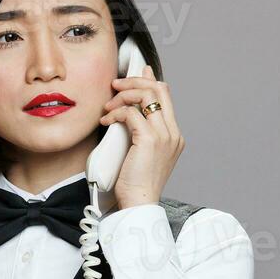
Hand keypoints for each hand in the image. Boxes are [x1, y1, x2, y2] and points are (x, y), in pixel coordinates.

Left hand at [99, 63, 183, 209]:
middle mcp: (173, 132)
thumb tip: (128, 110)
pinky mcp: (149, 139)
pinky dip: (115, 112)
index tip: (132, 75)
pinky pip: (131, 113)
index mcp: (174, 135)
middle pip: (159, 88)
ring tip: (107, 107)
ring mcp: (164, 135)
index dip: (148, 80)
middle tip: (114, 85)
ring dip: (123, 95)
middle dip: (134, 81)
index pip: (166, 95)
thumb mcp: (140, 152)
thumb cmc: (135, 183)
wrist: (139, 203)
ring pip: (146, 95)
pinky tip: (105, 121)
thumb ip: (138, 130)